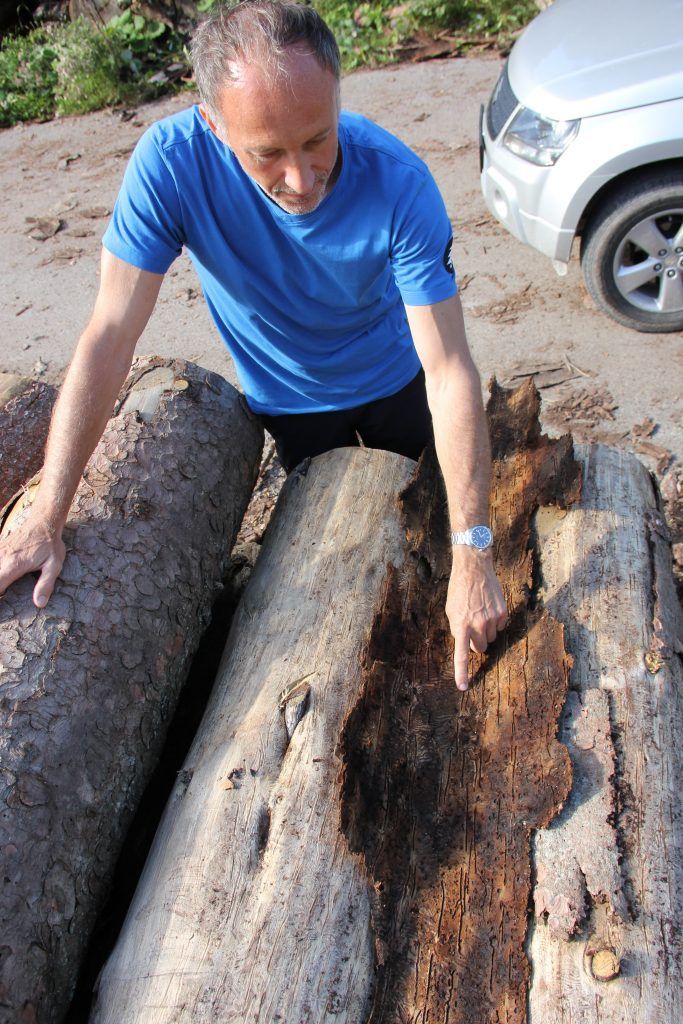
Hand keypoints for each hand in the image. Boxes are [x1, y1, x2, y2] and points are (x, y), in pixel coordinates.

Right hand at [0, 516, 65, 608]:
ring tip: (5, 589)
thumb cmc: (50, 544)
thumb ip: (45, 585)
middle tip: (5, 595)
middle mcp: (1, 558)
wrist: (44, 521)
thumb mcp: (54, 565)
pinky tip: (5, 574)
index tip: (3, 608)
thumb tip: (39, 604)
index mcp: (13, 565)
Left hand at [446, 549, 506, 691]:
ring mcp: (492, 619)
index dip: (462, 672)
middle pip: (480, 648)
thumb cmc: (459, 590)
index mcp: (461, 625)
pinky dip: (495, 623)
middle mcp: (478, 624)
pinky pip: (500, 627)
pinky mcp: (503, 613)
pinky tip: (489, 609)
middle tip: (472, 628)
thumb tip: (467, 644)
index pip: (462, 654)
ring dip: (486, 632)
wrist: (474, 569)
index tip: (464, 687)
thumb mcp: (451, 611)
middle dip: (476, 642)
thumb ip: (457, 630)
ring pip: (491, 638)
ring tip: (479, 614)